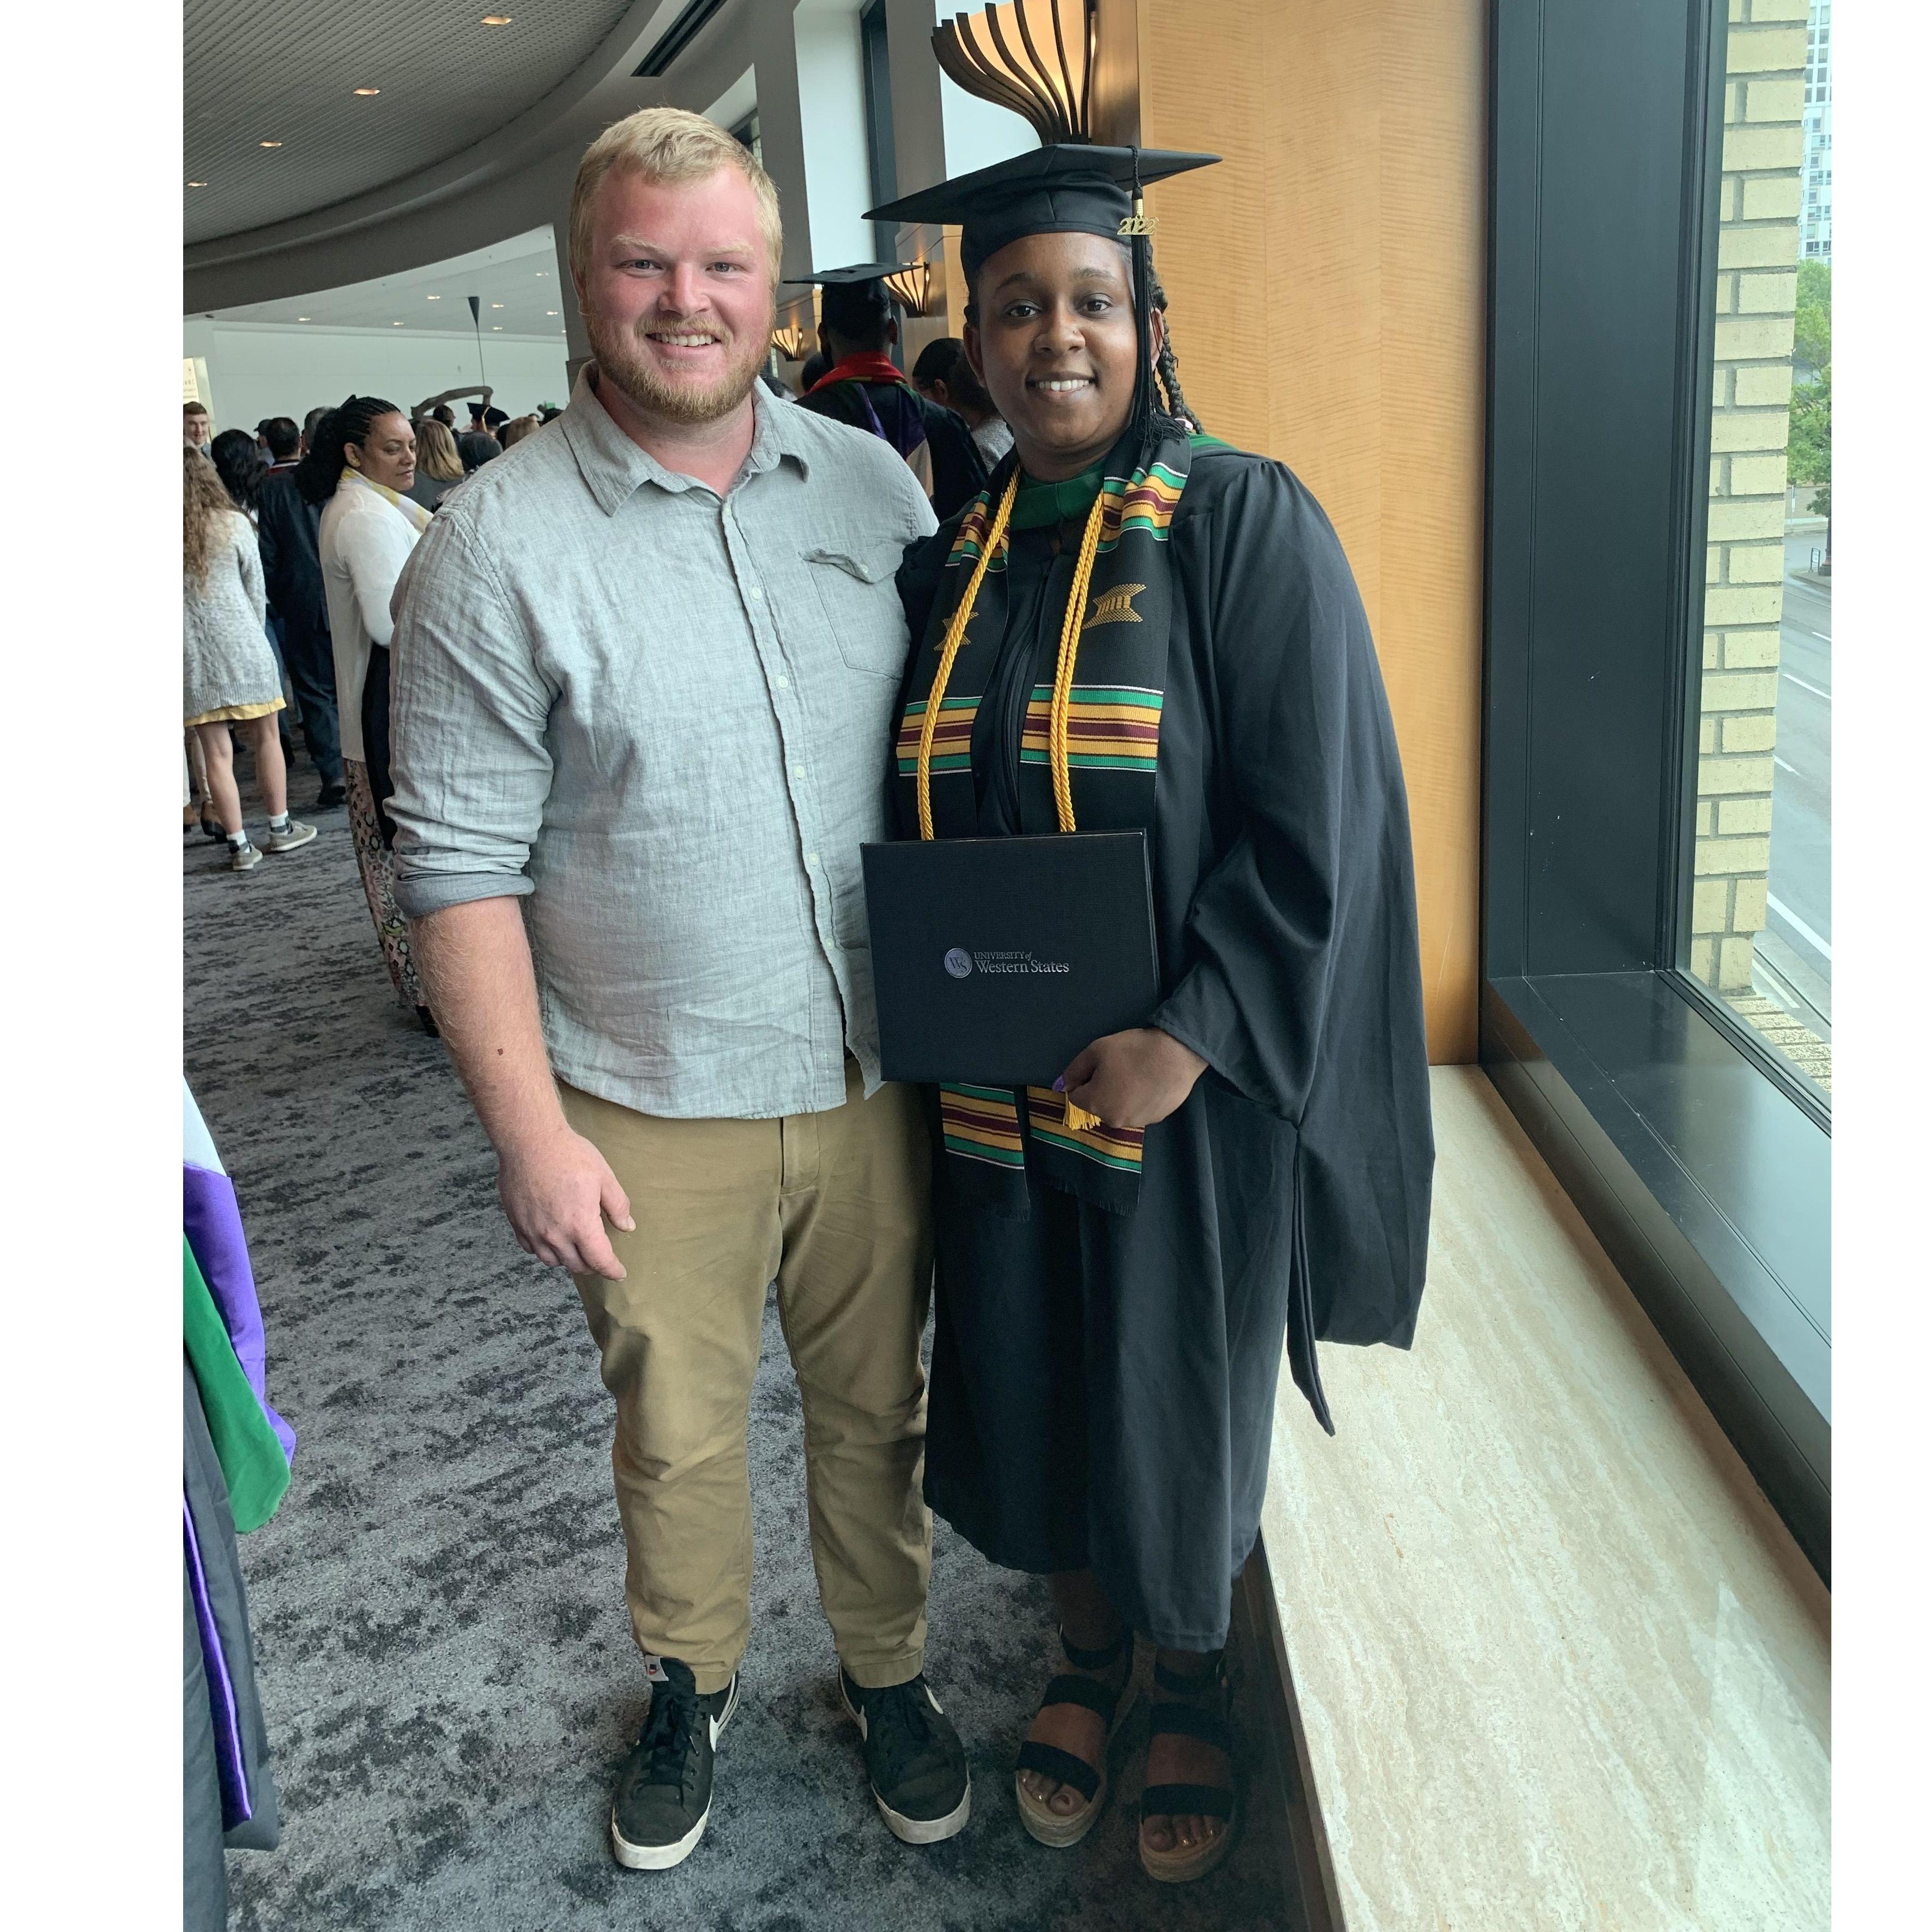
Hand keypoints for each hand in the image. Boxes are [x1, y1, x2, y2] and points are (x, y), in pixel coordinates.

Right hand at [498, 1122, 634, 1279]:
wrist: (529, 1141)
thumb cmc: (569, 1155)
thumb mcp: (604, 1177)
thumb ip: (618, 1205)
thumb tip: (627, 1226)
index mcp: (580, 1225)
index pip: (600, 1260)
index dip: (612, 1270)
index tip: (619, 1272)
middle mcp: (555, 1234)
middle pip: (577, 1265)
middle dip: (592, 1266)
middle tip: (600, 1258)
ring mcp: (533, 1231)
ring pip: (552, 1261)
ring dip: (568, 1260)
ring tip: (577, 1250)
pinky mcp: (517, 1223)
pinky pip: (531, 1249)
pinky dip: (544, 1250)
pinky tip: (551, 1239)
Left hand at [1058, 1028, 1207, 1129]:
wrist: (1177, 1055)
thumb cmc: (1133, 1050)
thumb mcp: (1096, 1051)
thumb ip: (1074, 1070)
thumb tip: (1062, 1086)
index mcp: (1095, 1103)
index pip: (1076, 1095)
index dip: (1084, 1078)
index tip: (1100, 1065)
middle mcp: (1113, 1119)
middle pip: (1098, 1104)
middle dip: (1102, 1088)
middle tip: (1120, 1067)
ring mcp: (1136, 1122)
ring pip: (1119, 1108)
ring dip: (1121, 1095)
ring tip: (1138, 1074)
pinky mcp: (1156, 1119)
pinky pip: (1138, 1109)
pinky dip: (1140, 1099)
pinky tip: (1150, 1082)